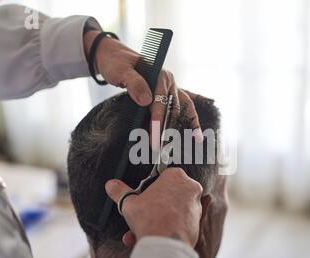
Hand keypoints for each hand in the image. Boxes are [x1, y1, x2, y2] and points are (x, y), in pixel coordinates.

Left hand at [84, 31, 201, 139]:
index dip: (158, 122)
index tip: (154, 139)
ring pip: (180, 111)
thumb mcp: (121, 71)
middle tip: (160, 150)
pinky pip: (180, 110)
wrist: (113, 57)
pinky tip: (196, 136)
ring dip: (179, 128)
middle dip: (168, 131)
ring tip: (186, 144)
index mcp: (161, 75)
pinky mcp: (166, 95)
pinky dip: (189, 122)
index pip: (161, 103)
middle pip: (173, 110)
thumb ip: (134, 84)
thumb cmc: (116, 63)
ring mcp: (170, 89)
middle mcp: (169, 82)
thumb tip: (146, 101)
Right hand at [105, 168, 202, 246]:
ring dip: (156, 221)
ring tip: (139, 233)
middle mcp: (191, 188)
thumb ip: (120, 192)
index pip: (162, 177)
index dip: (150, 188)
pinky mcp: (198, 223)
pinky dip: (166, 229)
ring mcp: (196, 206)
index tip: (143, 197)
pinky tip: (150, 238)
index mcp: (176, 176)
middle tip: (141, 217)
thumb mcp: (128, 203)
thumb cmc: (149, 219)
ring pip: (173, 211)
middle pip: (168, 195)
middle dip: (153, 208)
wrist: (166, 245)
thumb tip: (110, 185)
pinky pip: (178, 223)